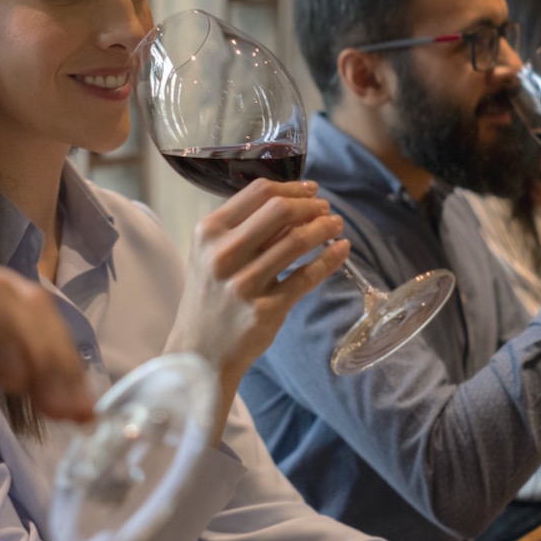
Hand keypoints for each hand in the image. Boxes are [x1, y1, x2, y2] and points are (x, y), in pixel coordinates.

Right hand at [164, 178, 350, 436]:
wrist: (199, 353)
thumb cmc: (210, 298)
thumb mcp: (212, 256)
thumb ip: (244, 230)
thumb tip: (294, 205)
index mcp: (208, 232)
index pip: (258, 192)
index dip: (292, 187)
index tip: (311, 190)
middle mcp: (223, 254)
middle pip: (279, 210)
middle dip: (311, 206)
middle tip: (326, 210)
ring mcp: (244, 284)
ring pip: (296, 241)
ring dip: (324, 229)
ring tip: (335, 226)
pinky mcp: (265, 309)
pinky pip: (306, 277)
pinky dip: (329, 259)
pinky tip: (341, 250)